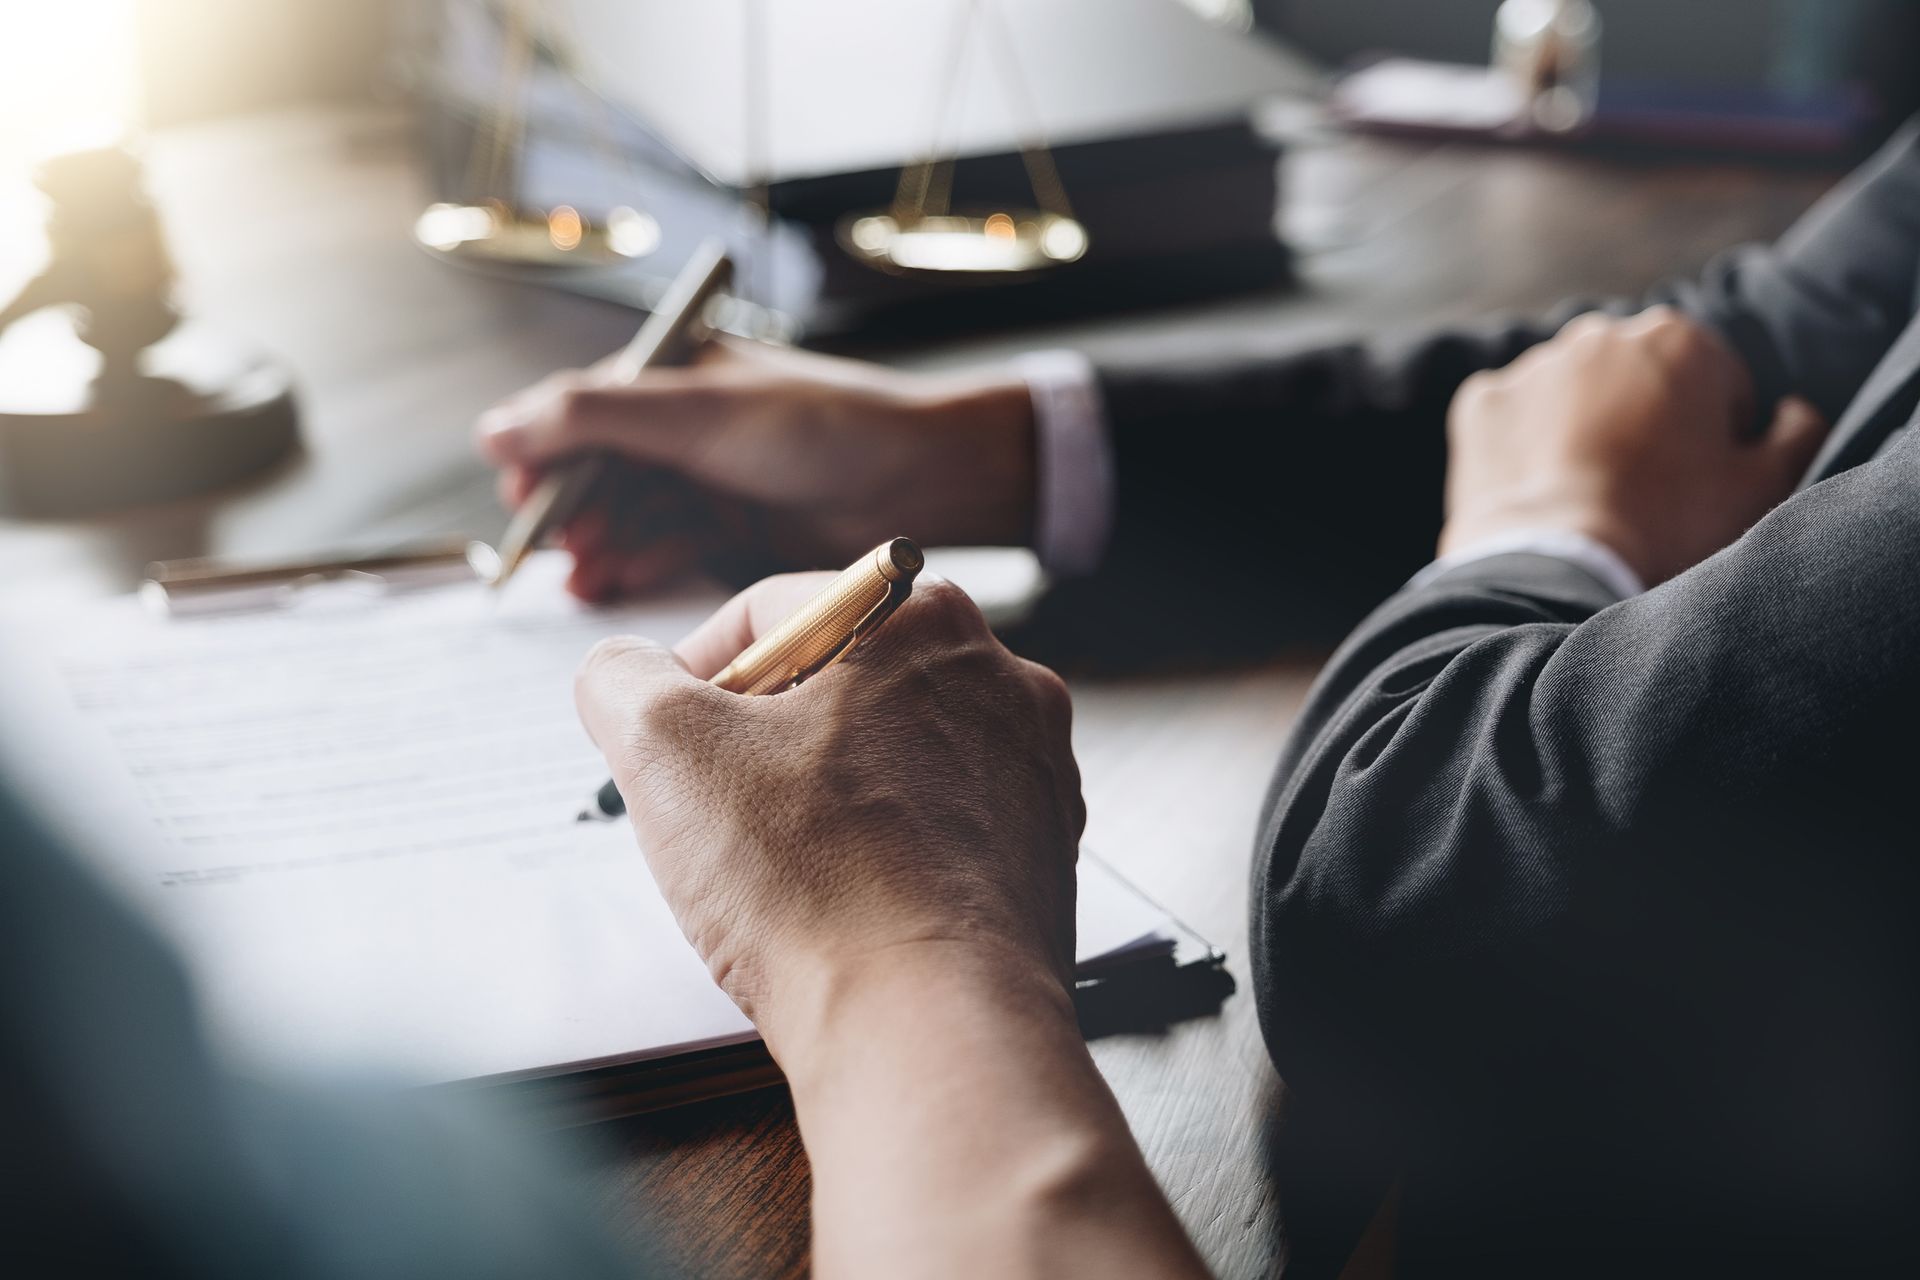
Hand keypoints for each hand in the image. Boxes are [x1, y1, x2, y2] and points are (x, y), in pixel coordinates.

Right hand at [478, 340, 1037, 599]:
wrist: (922, 478)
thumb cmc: (822, 425)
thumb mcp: (697, 413)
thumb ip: (593, 416)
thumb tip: (492, 430)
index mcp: (673, 375)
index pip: (580, 411)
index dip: (544, 456)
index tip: (521, 500)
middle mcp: (684, 426)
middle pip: (599, 472)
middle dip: (574, 511)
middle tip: (561, 549)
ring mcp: (709, 480)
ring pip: (629, 516)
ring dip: (603, 544)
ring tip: (587, 578)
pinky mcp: (733, 531)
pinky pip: (667, 547)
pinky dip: (640, 562)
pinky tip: (616, 581)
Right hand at [573, 573, 1083, 1049]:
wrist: (927, 1028)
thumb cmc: (811, 884)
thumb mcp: (665, 748)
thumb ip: (621, 678)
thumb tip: (622, 673)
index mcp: (924, 618)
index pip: (774, 612)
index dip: (695, 676)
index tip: (667, 742)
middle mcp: (1000, 677)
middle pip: (840, 681)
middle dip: (765, 739)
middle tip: (716, 809)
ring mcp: (1033, 768)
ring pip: (891, 755)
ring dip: (825, 795)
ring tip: (781, 866)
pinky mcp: (1042, 852)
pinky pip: (938, 826)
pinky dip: (885, 850)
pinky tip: (845, 901)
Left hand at [1440, 308, 1829, 584]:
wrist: (1559, 570)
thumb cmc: (1670, 527)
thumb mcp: (1763, 486)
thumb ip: (1797, 433)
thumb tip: (1791, 411)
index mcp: (1680, 338)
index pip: (1715, 385)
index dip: (1716, 440)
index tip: (1698, 486)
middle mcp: (1600, 334)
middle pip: (1639, 381)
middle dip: (1645, 423)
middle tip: (1642, 493)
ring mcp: (1533, 366)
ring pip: (1571, 395)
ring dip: (1582, 429)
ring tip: (1587, 497)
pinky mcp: (1480, 404)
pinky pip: (1511, 419)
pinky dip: (1522, 448)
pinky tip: (1539, 493)